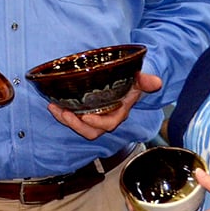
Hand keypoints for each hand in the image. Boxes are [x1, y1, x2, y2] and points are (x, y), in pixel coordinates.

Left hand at [47, 71, 161, 139]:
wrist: (126, 81)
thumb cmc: (132, 82)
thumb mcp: (139, 79)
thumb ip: (145, 80)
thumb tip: (156, 81)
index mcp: (119, 113)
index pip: (109, 124)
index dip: (98, 123)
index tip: (86, 117)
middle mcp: (106, 118)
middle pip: (91, 131)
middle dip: (76, 125)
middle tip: (65, 113)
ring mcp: (94, 116)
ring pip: (80, 127)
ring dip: (66, 120)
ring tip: (55, 108)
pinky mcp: (84, 112)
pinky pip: (73, 119)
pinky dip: (62, 114)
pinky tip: (53, 104)